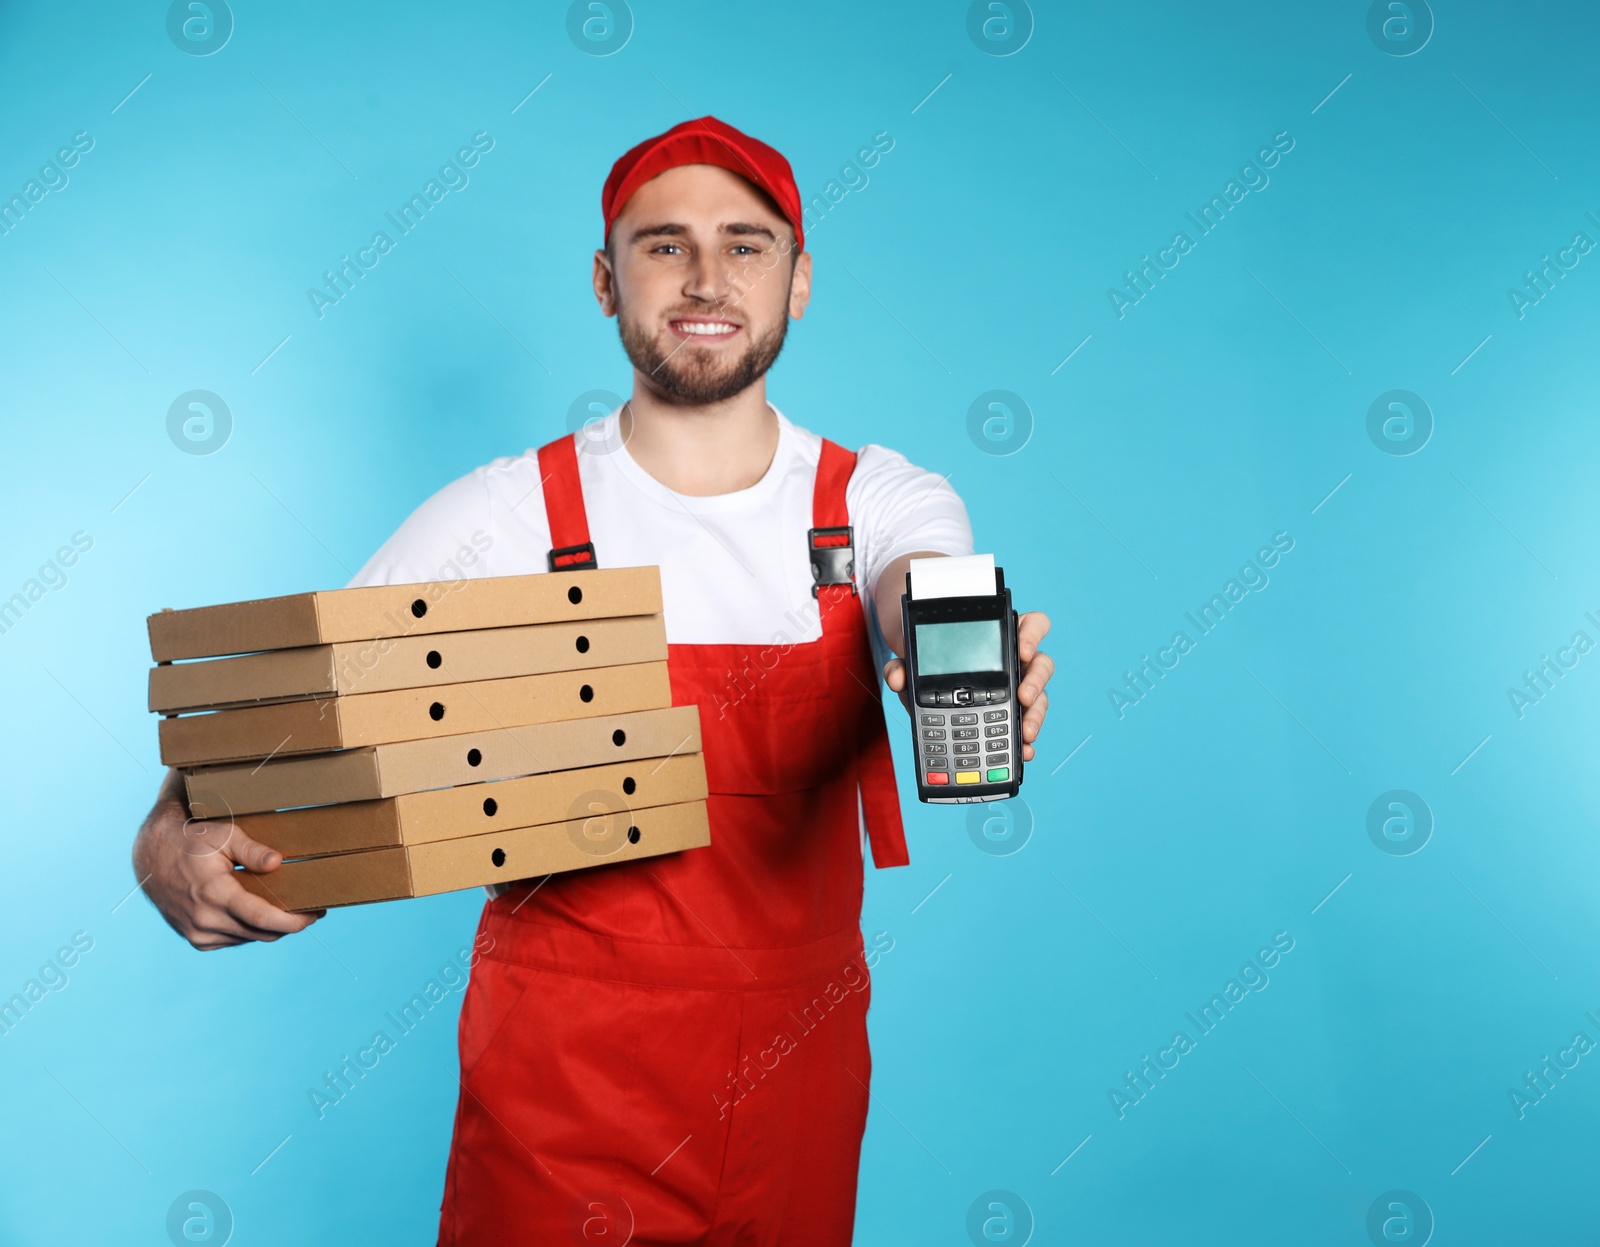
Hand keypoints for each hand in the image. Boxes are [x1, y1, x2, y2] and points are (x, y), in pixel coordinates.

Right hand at [132, 769, 324, 949]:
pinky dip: (249, 930)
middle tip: (312, 910)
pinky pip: (234, 939)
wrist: (153, 857)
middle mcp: (205, 920)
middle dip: (289, 924)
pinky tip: (259, 914)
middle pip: (261, 932)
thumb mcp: (223, 836)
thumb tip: (279, 862)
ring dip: (270, 928)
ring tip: (289, 909)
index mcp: (214, 895)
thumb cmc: (192, 841)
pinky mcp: (196, 939)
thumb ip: (252, 850)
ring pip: (249, 938)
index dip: (292, 921)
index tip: (315, 915)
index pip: (262, 918)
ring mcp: (198, 933)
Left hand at [883, 611, 1053, 761]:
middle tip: (1023, 697)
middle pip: (1042, 665)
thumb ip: (901, 664)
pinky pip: (1026, 726)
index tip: (1022, 650)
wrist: (924, 684)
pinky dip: (1025, 741)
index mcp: (1001, 637)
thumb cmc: (928, 663)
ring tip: (1025, 733)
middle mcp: (1016, 663)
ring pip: (1039, 700)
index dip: (1033, 634)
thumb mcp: (913, 661)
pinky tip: (1023, 751)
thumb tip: (897, 678)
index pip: (1033, 625)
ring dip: (1034, 717)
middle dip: (1035, 682)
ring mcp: (1017, 691)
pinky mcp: (1012, 717)